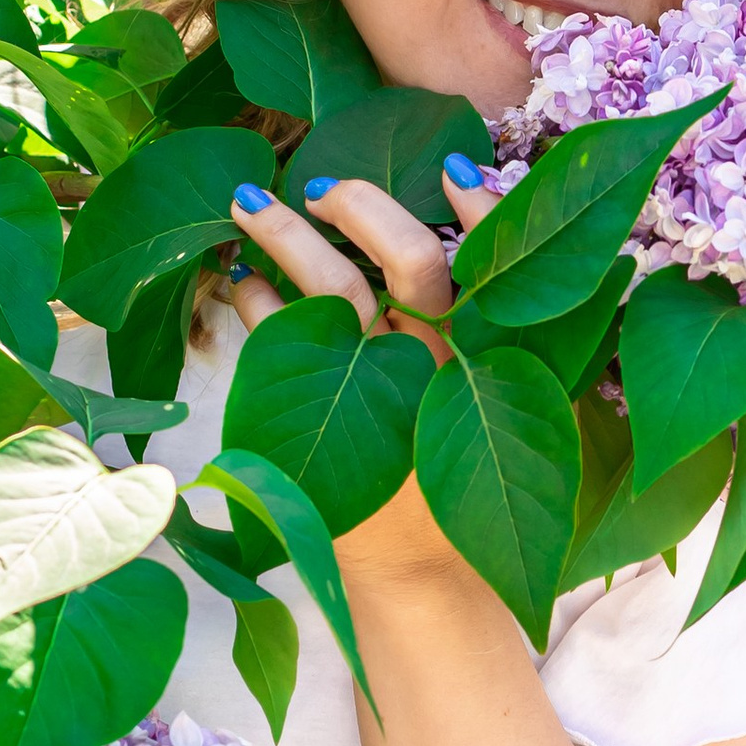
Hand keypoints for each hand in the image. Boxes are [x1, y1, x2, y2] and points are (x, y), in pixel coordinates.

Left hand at [225, 150, 508, 594]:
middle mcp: (440, 368)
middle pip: (410, 263)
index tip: (456, 169)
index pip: (499, 264)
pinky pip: (274, 338)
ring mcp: (379, 394)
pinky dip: (252, 300)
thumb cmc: (463, 482)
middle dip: (365, 208)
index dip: (485, 211)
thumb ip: (493, 339)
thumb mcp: (505, 414)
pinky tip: (239, 282)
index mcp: (496, 359)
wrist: (420, 577)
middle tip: (322, 186)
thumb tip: (460, 233)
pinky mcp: (320, 424)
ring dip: (282, 235)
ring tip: (245, 202)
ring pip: (331, 291)